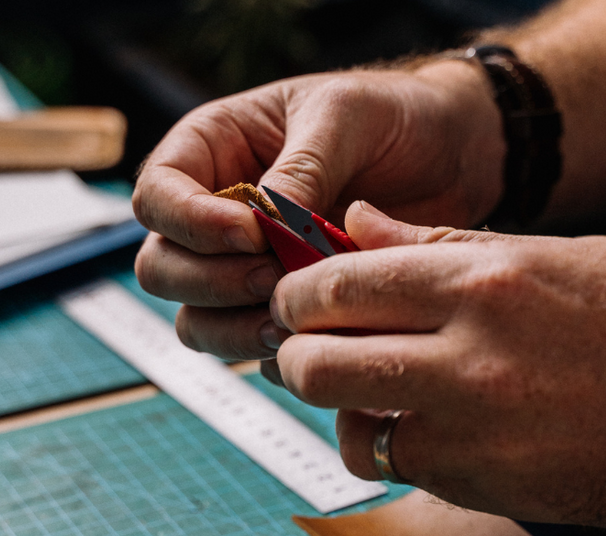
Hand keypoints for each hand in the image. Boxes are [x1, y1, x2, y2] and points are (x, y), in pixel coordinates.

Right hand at [133, 61, 504, 361]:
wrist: (449, 154)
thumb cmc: (389, 114)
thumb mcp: (344, 115)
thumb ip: (301, 167)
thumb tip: (263, 221)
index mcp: (210, 150)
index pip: (157, 196)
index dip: (191, 223)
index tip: (251, 233)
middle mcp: (213, 213)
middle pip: (161, 268)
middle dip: (212, 283)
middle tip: (276, 280)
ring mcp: (243, 266)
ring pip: (196, 319)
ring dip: (235, 328)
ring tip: (293, 320)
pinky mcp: (280, 304)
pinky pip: (249, 344)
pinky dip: (272, 350)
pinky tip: (318, 336)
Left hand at [268, 203, 605, 528]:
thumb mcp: (551, 256)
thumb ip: (440, 247)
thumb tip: (357, 225)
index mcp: (481, 282)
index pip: (335, 284)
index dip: (298, 293)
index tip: (298, 301)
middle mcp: (468, 358)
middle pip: (316, 362)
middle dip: (297, 356)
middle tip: (313, 351)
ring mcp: (478, 434)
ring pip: (351, 430)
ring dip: (346, 412)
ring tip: (377, 395)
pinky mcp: (494, 491)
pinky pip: (406, 472)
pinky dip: (399, 452)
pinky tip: (432, 430)